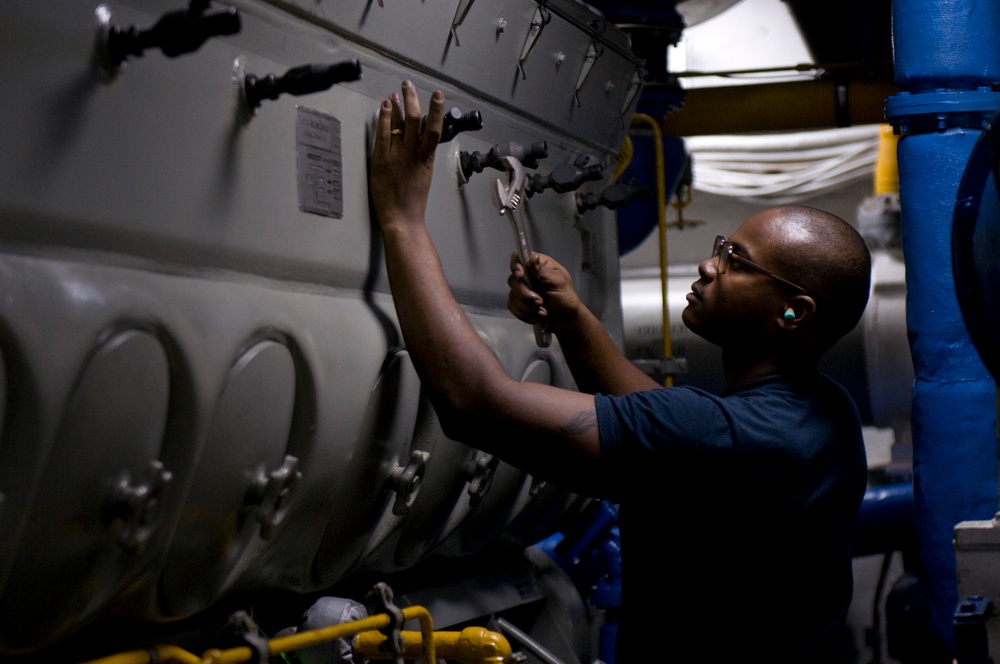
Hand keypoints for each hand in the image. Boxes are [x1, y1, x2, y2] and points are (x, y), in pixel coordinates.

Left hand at [369, 80, 445, 231]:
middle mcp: (413, 155)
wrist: (401, 219)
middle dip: (413, 99)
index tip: (437, 95)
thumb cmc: (413, 202)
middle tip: (409, 84)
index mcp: (426, 159)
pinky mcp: (381, 161)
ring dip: (399, 104)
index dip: (436, 110)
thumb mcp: (424, 177)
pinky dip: (385, 118)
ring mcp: (396, 157)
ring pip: (400, 124)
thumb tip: (419, 142)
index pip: (434, 129)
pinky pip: (383, 134)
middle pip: (415, 120)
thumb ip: (421, 158)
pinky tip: (385, 105)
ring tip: (397, 90)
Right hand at [507, 251, 582, 328]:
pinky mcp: (520, 303)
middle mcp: (528, 275)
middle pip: (513, 280)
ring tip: (542, 311)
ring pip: (512, 296)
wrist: (566, 320)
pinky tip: (536, 317)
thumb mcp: (557, 282)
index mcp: (538, 265)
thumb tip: (532, 257)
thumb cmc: (565, 297)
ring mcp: (522, 289)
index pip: (519, 258)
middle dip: (525, 294)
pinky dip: (524, 314)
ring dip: (527, 307)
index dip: (516, 267)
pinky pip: (512, 307)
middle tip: (540, 302)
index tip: (520, 277)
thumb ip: (542, 271)